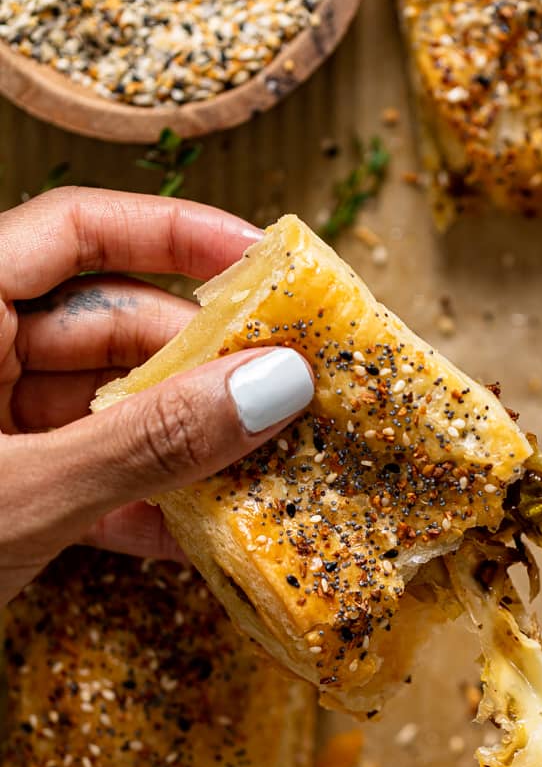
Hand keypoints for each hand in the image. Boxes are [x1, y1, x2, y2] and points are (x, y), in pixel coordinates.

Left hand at [0, 188, 313, 608]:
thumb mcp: (20, 499)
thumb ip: (150, 442)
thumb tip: (276, 385)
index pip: (75, 230)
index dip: (178, 234)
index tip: (269, 266)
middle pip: (107, 324)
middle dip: (201, 367)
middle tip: (290, 401)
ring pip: (102, 405)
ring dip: (182, 445)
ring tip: (261, 476)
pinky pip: (81, 470)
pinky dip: (135, 500)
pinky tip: (194, 536)